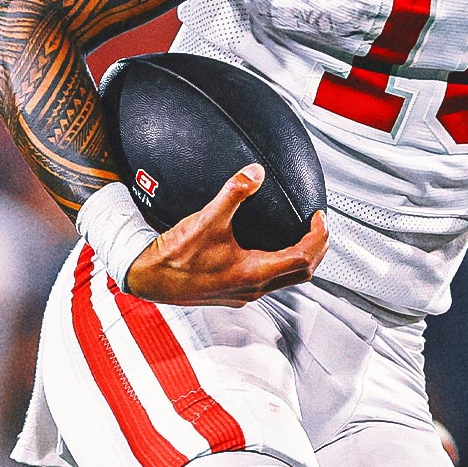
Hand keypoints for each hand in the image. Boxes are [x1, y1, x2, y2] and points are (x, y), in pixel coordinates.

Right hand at [124, 164, 327, 306]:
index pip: (304, 258)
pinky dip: (280, 264)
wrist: (148, 280)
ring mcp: (243, 294)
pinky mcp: (231, 293)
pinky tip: (268, 250)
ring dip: (300, 259)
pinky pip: (268, 282)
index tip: (319, 218)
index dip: (318, 237)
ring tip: (302, 237)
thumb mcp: (206, 220)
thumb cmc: (175, 258)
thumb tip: (255, 172)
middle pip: (301, 273)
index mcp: (254, 273)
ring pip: (285, 280)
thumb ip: (234, 193)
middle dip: (316, 249)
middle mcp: (253, 289)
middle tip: (319, 227)